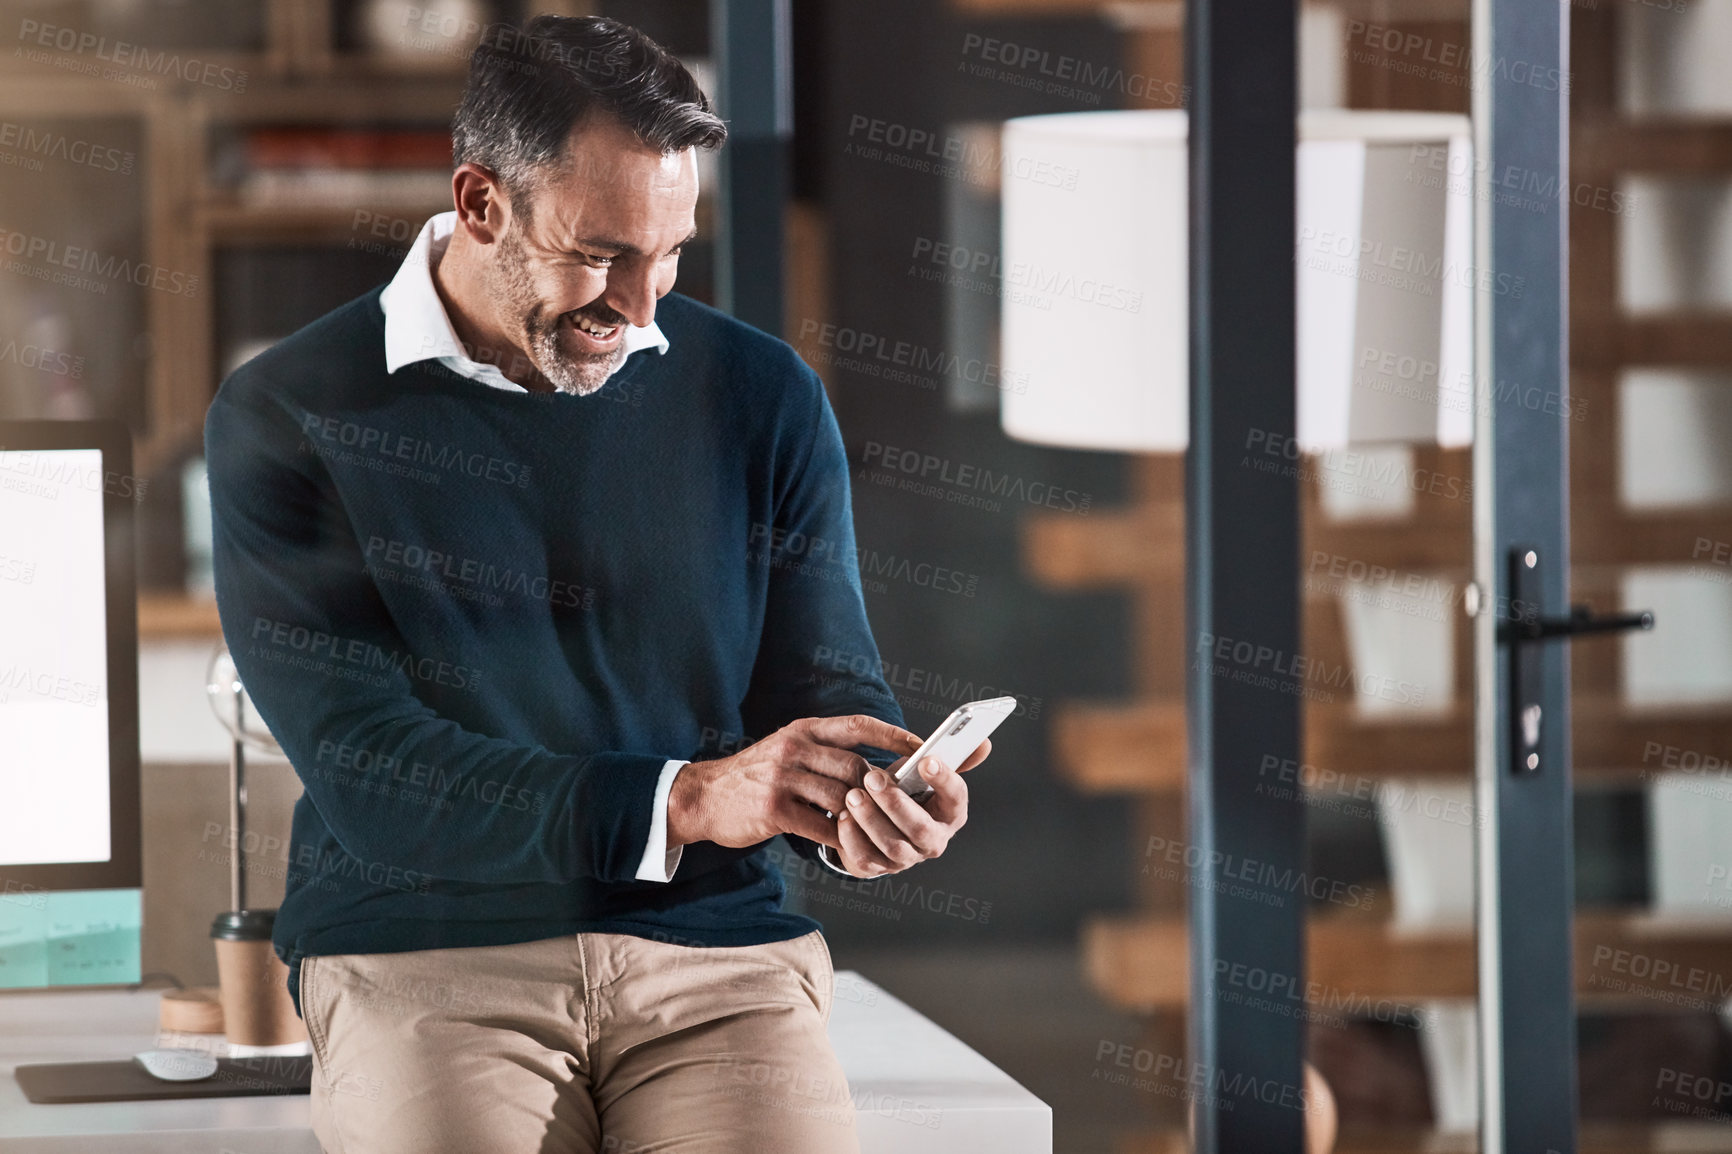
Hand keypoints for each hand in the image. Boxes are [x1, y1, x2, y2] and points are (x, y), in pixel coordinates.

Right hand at [668, 715, 922, 851]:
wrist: (703, 796)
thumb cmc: (754, 776)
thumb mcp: (787, 748)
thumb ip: (823, 752)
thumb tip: (870, 766)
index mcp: (804, 729)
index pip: (858, 725)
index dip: (893, 735)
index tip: (921, 747)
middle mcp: (795, 747)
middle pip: (855, 766)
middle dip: (877, 789)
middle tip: (891, 807)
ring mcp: (783, 777)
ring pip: (841, 797)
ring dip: (858, 817)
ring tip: (866, 828)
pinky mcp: (773, 808)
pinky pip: (820, 825)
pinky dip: (837, 838)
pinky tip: (842, 844)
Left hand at [832, 738, 990, 878]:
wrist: (882, 820)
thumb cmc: (908, 791)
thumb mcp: (924, 772)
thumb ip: (951, 756)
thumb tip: (984, 743)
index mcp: (951, 813)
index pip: (956, 797)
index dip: (944, 780)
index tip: (926, 760)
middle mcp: (934, 840)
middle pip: (920, 829)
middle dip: (895, 803)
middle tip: (872, 778)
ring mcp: (908, 858)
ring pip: (892, 846)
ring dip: (871, 819)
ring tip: (853, 795)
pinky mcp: (880, 869)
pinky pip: (866, 859)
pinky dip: (852, 838)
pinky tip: (843, 816)